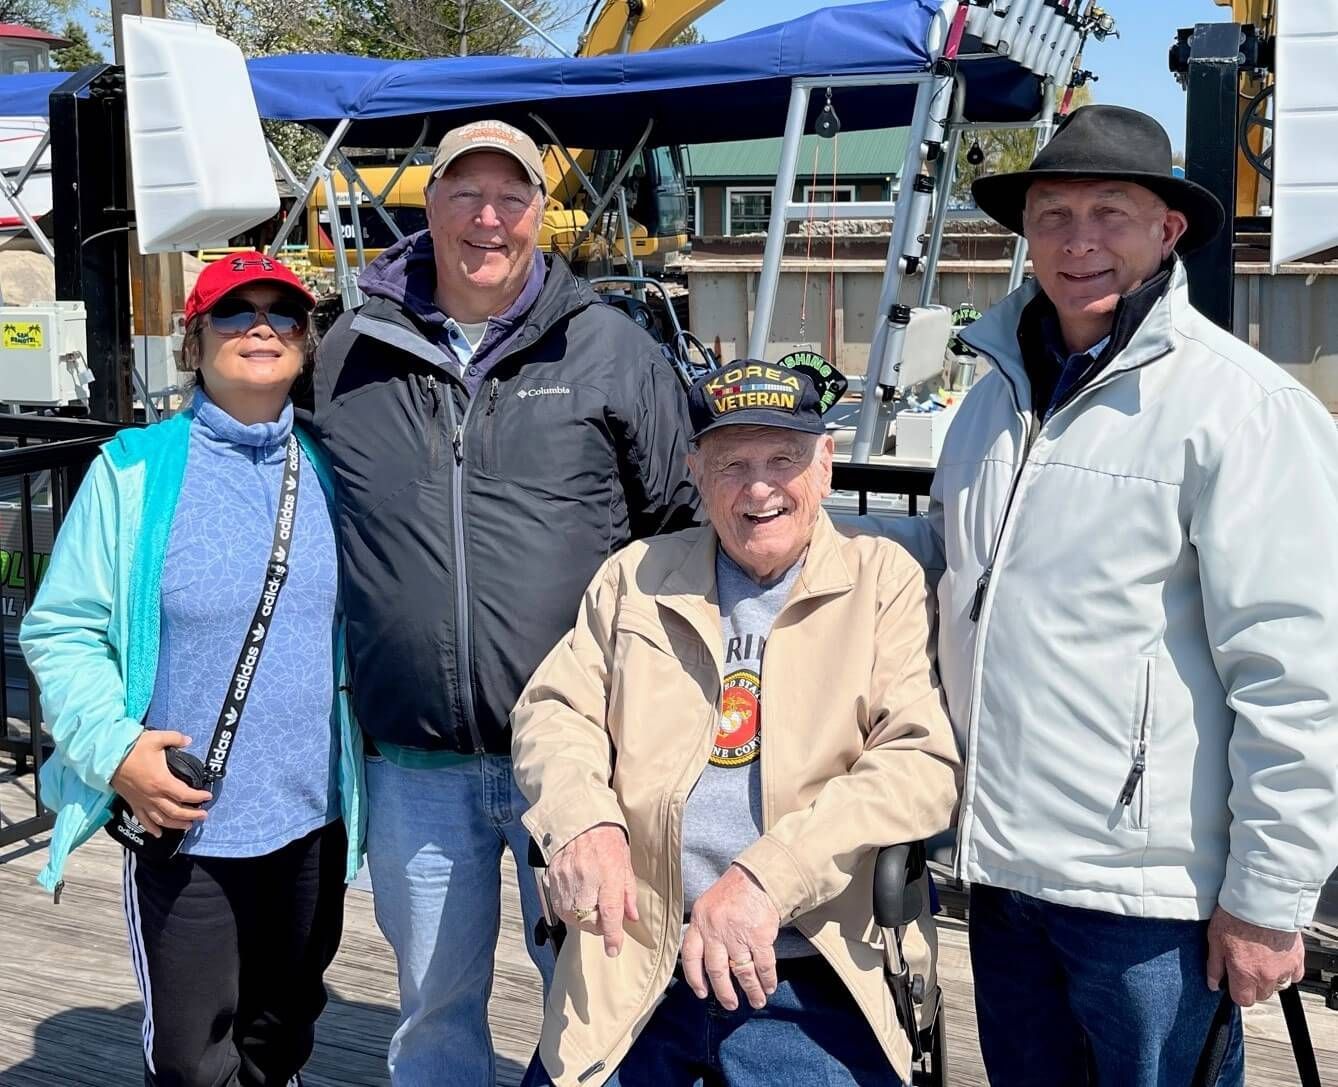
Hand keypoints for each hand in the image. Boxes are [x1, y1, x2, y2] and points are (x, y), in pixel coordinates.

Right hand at [109, 731, 211, 836]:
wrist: (107, 757)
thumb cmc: (132, 748)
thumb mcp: (157, 738)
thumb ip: (176, 738)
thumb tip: (189, 740)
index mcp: (162, 781)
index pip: (185, 794)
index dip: (198, 797)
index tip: (207, 797)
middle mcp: (153, 795)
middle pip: (176, 811)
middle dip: (191, 815)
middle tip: (203, 816)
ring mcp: (142, 801)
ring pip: (161, 819)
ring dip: (176, 824)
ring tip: (188, 825)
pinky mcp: (132, 803)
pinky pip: (143, 820)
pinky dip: (152, 828)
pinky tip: (159, 834)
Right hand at [545, 823, 638, 957]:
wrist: (581, 818)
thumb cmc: (607, 838)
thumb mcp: (625, 863)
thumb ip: (628, 892)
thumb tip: (631, 917)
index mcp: (608, 874)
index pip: (611, 913)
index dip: (613, 936)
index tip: (614, 949)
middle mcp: (586, 878)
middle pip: (588, 919)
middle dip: (597, 926)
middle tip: (604, 919)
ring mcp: (566, 878)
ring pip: (571, 916)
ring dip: (581, 920)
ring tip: (589, 908)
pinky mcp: (553, 877)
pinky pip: (558, 905)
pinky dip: (567, 910)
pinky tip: (576, 901)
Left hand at [682, 864, 779, 1010]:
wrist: (756, 877)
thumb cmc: (731, 892)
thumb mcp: (707, 906)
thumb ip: (703, 930)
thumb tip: (703, 962)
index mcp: (699, 922)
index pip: (690, 955)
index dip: (695, 978)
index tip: (702, 993)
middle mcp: (715, 930)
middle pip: (716, 970)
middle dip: (724, 992)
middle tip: (730, 1004)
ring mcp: (737, 934)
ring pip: (742, 972)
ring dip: (751, 990)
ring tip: (757, 1001)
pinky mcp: (759, 936)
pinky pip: (763, 965)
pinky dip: (767, 979)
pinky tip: (769, 986)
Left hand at [1206, 906, 1304, 1006]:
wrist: (1262, 898)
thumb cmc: (1236, 916)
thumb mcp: (1214, 939)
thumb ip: (1215, 966)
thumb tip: (1213, 984)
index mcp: (1245, 973)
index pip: (1243, 1000)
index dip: (1236, 992)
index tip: (1233, 982)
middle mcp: (1267, 975)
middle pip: (1261, 994)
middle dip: (1252, 985)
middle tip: (1246, 966)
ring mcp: (1284, 968)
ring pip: (1278, 985)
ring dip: (1269, 978)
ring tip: (1260, 958)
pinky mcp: (1298, 958)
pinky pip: (1294, 975)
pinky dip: (1286, 970)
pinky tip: (1276, 957)